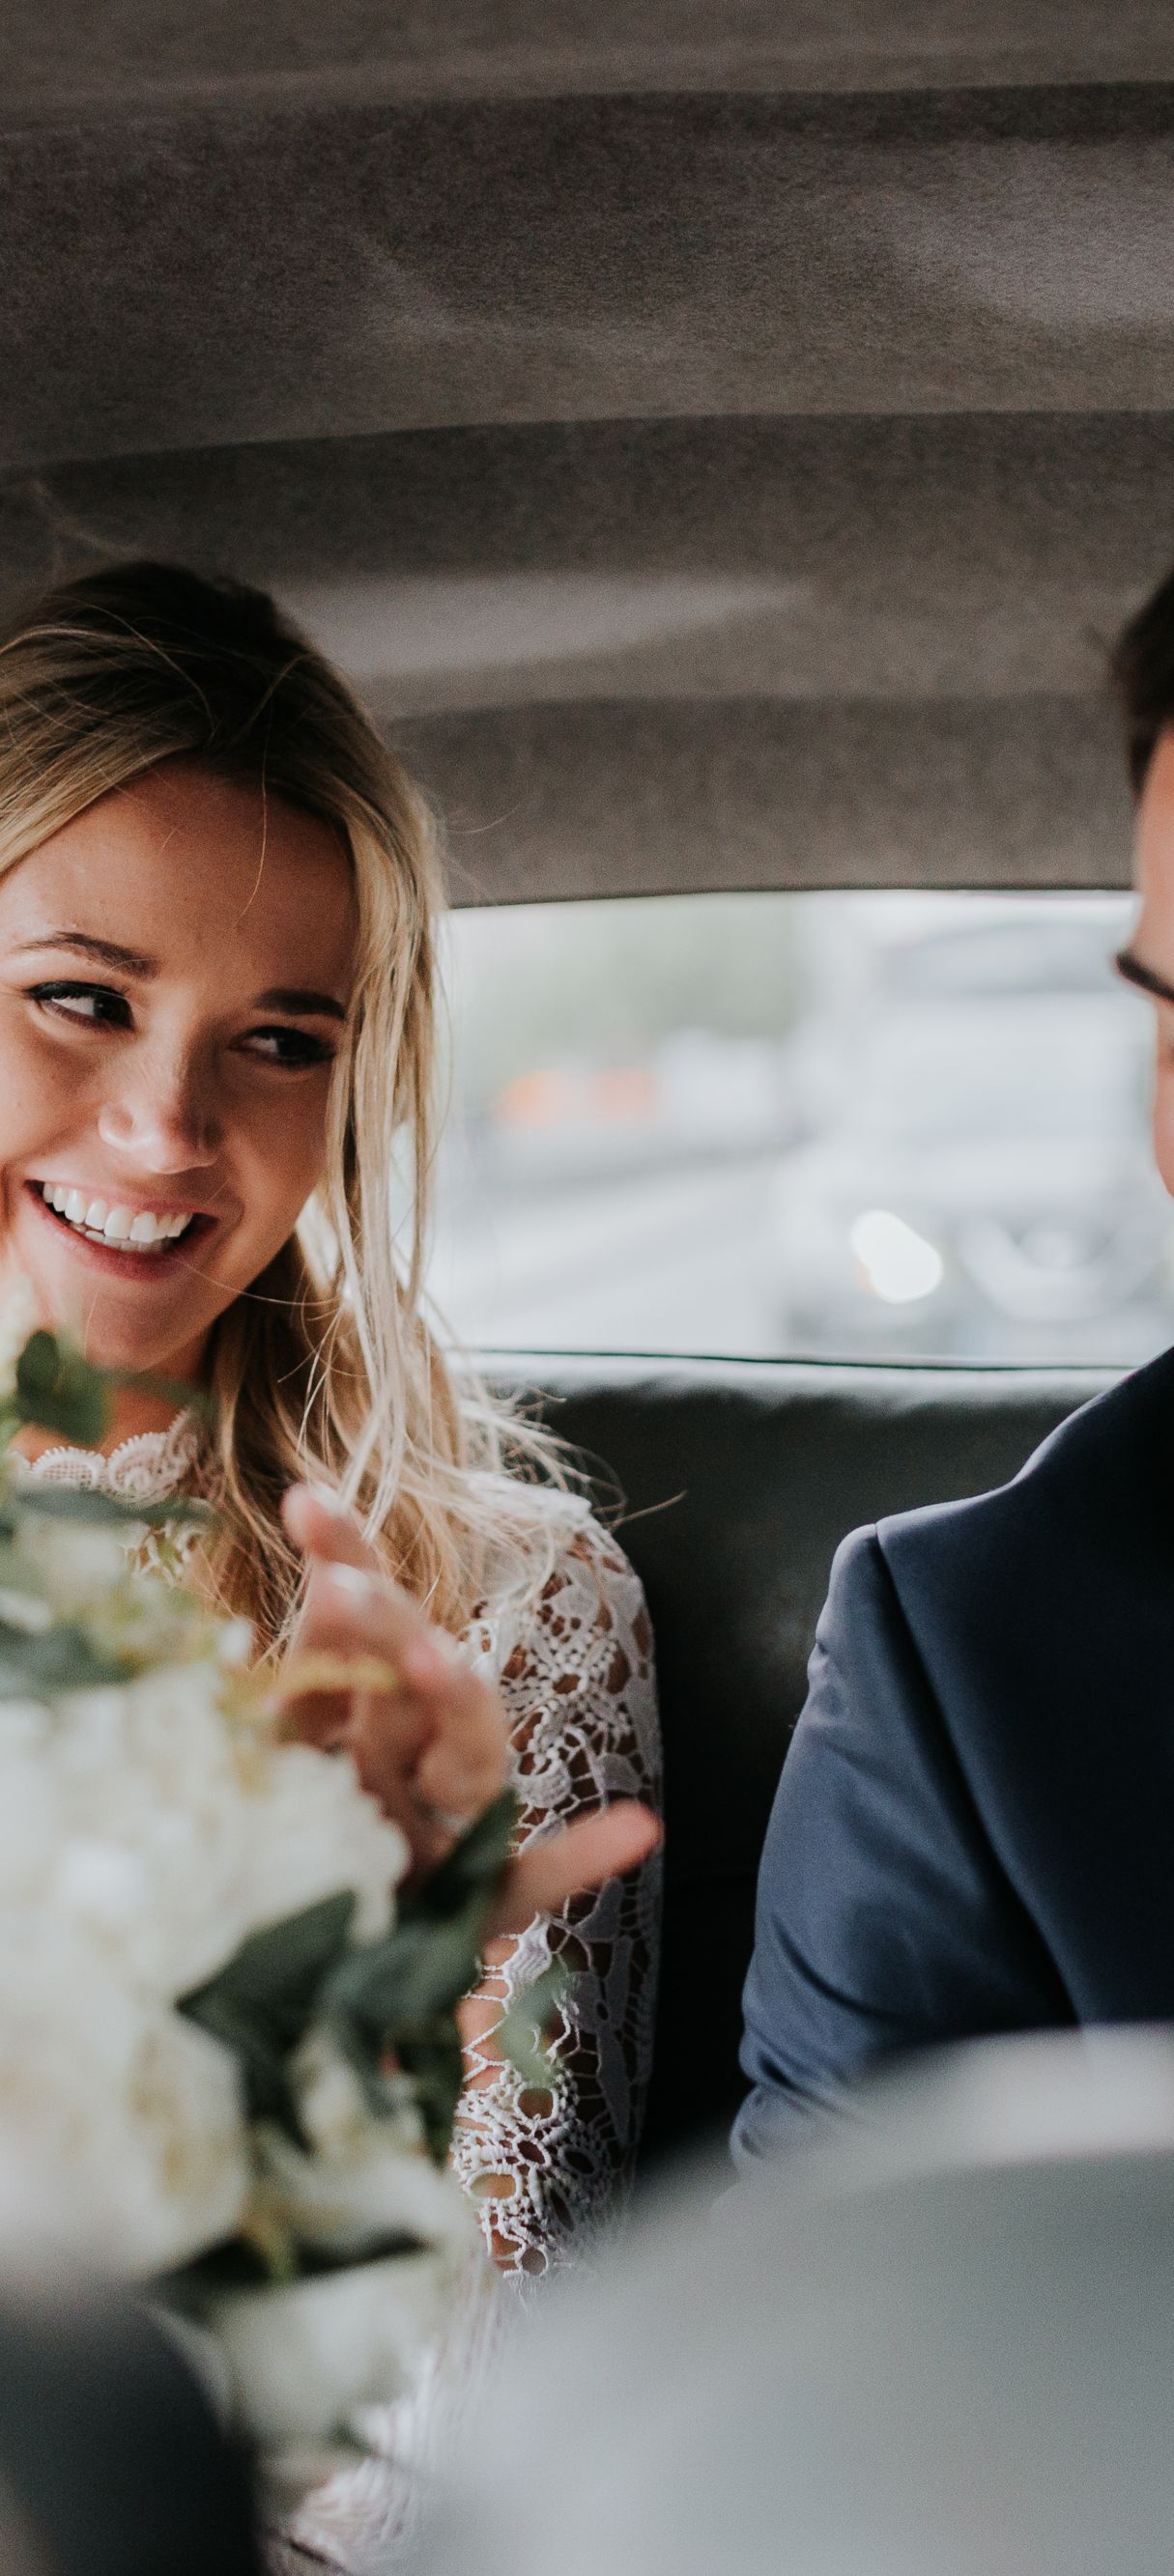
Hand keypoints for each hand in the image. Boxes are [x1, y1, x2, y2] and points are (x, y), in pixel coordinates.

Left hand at [281, 1485, 661, 1913]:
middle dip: (382, 1623)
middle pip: (412, 1673)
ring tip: (435, 1661)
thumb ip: (310, 1674)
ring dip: (459, 1701)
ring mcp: (450, 1826)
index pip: (356, 1618)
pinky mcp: (479, 1905)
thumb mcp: (281, 1754)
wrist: (314, 1981)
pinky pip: (534, 1880)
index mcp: (361, 1714)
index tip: (305, 1502)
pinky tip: (636, 1828)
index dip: (344, 1555)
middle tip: (340, 1585)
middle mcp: (415, 1757)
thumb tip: (318, 1579)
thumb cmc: (304, 1850)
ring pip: (468, 1754)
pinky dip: (584, 1856)